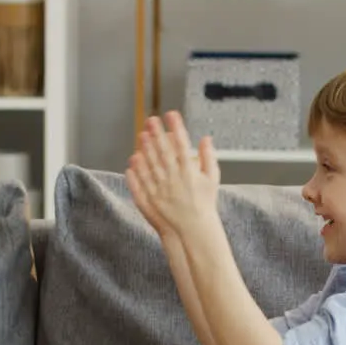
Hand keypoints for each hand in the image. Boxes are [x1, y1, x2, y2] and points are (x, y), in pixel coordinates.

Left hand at [124, 111, 220, 236]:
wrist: (194, 230)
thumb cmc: (204, 204)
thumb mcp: (212, 179)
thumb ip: (208, 157)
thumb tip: (206, 138)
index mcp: (189, 172)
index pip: (181, 144)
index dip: (176, 127)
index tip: (171, 114)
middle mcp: (174, 179)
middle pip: (163, 151)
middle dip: (157, 133)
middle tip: (151, 119)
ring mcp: (160, 189)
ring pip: (150, 164)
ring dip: (145, 148)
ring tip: (141, 134)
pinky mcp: (151, 200)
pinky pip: (141, 183)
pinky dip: (136, 171)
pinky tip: (133, 159)